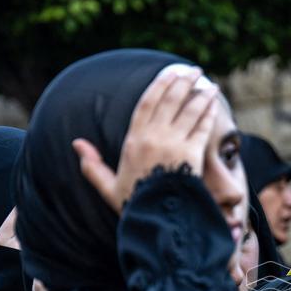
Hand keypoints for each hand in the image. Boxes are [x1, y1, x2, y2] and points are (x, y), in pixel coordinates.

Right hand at [72, 65, 219, 210]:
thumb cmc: (135, 206)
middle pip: (169, 101)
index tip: (169, 74)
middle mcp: (153, 138)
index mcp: (133, 141)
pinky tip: (214, 102)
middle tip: (193, 70)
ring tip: (208, 84)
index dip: (159, 86)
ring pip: (188, 111)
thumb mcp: (109, 186)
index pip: (146, 104)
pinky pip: (202, 127)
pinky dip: (208, 113)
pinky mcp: (192, 155)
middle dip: (182, 82)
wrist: (158, 220)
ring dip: (200, 94)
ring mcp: (174, 145)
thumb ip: (92, 165)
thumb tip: (76, 144)